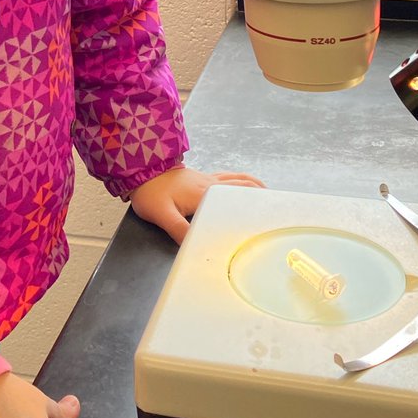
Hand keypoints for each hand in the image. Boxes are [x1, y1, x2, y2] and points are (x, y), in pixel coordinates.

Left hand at [130, 166, 264, 244]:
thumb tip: (197, 248)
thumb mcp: (162, 215)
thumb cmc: (150, 192)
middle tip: (277, 207)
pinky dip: (242, 180)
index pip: (235, 201)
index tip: (270, 217)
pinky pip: (228, 176)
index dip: (254, 208)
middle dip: (261, 196)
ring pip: (238, 180)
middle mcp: (211, 185)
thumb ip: (179, 231)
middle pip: (243, 188)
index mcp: (205, 195)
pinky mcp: (201, 177)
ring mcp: (207, 179)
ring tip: (268, 196)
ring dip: (254, 187)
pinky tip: (244, 184)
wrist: (141, 169)